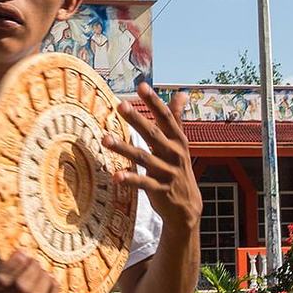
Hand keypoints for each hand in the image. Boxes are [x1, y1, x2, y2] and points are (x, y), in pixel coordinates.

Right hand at [0, 251, 57, 292]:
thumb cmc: (0, 272)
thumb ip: (7, 249)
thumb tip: (25, 229)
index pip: (1, 279)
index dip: (15, 264)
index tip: (24, 252)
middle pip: (22, 289)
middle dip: (33, 270)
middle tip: (35, 260)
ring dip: (44, 280)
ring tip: (44, 270)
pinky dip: (54, 291)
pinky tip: (51, 281)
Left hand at [106, 82, 201, 234]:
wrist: (187, 207)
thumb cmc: (178, 169)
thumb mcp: (180, 144)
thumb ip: (176, 119)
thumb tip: (182, 93)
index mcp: (178, 140)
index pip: (166, 117)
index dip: (154, 101)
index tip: (141, 86)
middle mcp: (174, 154)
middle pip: (153, 134)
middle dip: (137, 119)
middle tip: (121, 105)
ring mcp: (167, 172)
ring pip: (143, 158)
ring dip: (124, 148)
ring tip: (105, 139)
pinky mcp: (160, 190)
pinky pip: (143, 184)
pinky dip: (129, 180)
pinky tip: (115, 176)